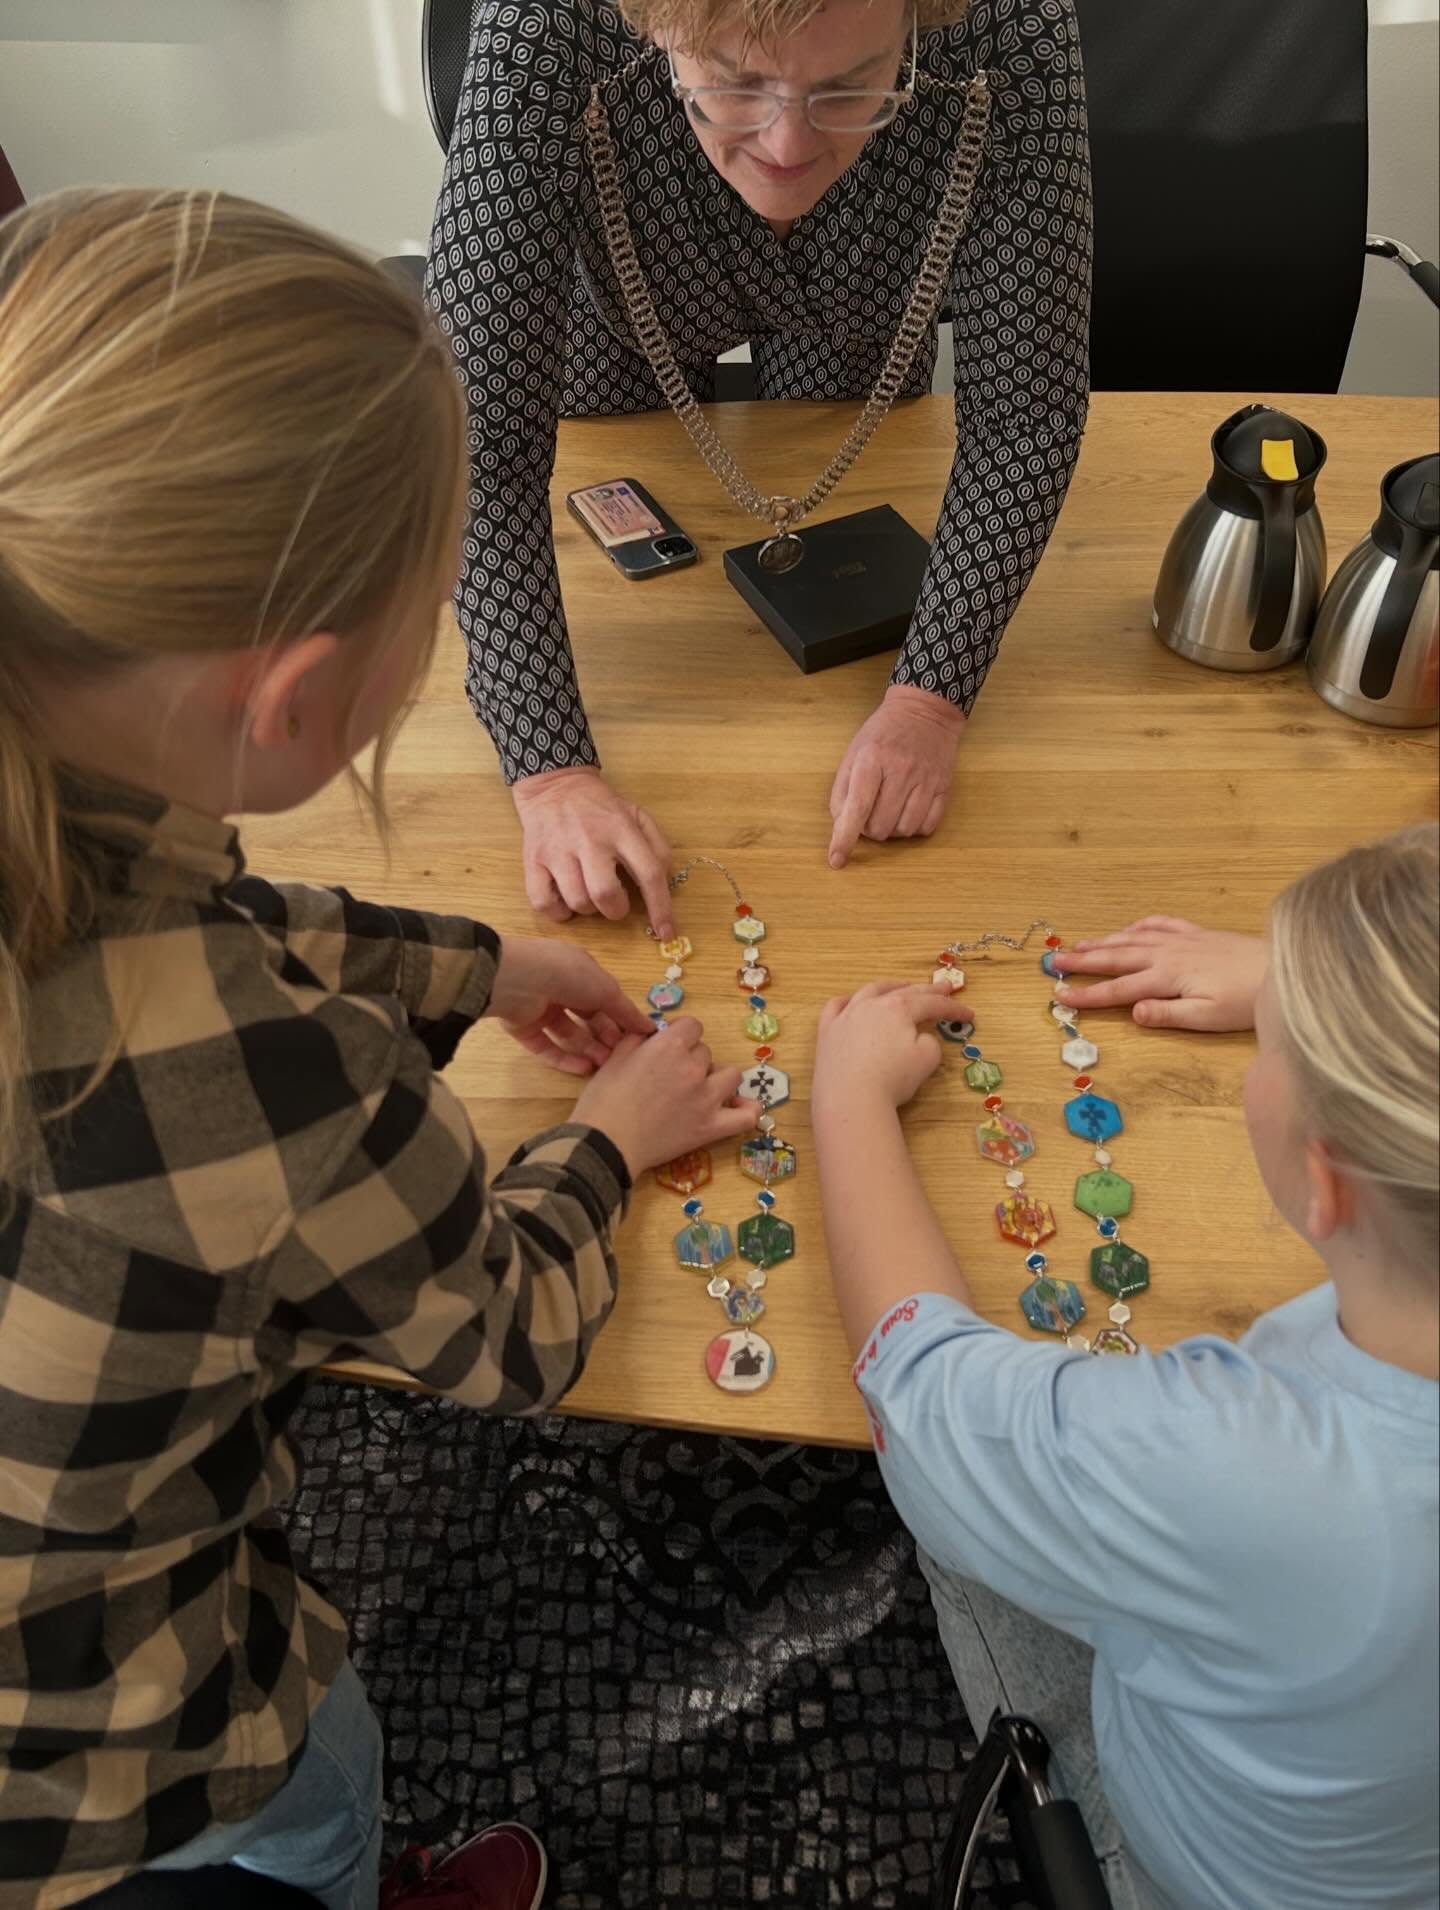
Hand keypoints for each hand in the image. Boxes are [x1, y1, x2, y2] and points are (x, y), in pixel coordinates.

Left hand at [488, 936, 655, 1075]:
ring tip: (604, 1065)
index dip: (621, 1016)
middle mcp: (559, 987)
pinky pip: (547, 1046)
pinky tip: (584, 1069)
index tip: (637, 1038)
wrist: (517, 979)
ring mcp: (540, 1007)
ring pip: (568, 1033)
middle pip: (587, 1017)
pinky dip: (564, 1058)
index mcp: (579, 970)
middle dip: (605, 1036)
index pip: (604, 996)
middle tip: (620, 1055)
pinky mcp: (523, 1028)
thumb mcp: (606, 989)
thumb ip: (626, 1010)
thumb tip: (649, 1027)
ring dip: (588, 1049)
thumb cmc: (568, 975)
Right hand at [512, 766, 673, 935]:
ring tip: (588, 893)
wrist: (555, 786)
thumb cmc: (601, 809)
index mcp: (622, 829)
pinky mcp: (533, 860)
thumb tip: (662, 883)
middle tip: (614, 902)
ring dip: (588, 909)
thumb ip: (657, 848)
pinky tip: (566, 899)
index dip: (661, 908)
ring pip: (577, 902)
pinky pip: (544, 903)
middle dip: (615, 910)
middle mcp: (589, 840)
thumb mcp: (638, 816)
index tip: (666, 932)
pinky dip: (558, 911)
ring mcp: (558, 851)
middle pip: (606, 894)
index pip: (648, 873)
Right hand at [571, 1016, 757, 1177]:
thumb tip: (652, 1033)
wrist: (605, 1144)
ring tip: (699, 1089)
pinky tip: (736, 1107)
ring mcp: (707, 1098)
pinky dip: (747, 1109)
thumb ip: (637, 1039)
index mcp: (669, 1047)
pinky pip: (747, 1116)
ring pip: (730, 1075)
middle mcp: (694, 1068)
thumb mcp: (614, 1058)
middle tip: (672, 1076)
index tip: (670, 1045)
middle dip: (690, 1059)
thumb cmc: (603, 1101)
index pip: (692, 1026)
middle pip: (705, 1052)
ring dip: (716, 1078)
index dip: (680, 1034)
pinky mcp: (711, 1127)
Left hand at [813, 981, 958, 1112]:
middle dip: (927, 990)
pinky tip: (851, 1001)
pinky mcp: (827, 1032)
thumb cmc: (893, 1078)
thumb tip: (918, 1038)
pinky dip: (846, 1001)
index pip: (932, 1004)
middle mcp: (872, 1005)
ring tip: (901, 986)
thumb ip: (929, 1042)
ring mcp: (846, 1016)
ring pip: (869, 992)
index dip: (953, 1009)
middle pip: (904, 992)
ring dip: (889, 986)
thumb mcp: (927, 1059)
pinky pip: (835, 1007)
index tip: (969, 1015)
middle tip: (944, 987)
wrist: (851, 1097)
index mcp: (899, 1009)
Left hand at [828, 686, 965, 868]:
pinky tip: (907, 809)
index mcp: (871, 760)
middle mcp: (901, 771)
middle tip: (869, 809)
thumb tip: (842, 826)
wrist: (925, 712)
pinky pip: (926, 827)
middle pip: (880, 827)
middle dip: (869, 828)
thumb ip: (842, 790)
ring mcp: (926, 780)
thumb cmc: (883, 734)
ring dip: (891, 829)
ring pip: (903, 831)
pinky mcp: (944, 788)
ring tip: (889, 808)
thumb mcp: (853, 753)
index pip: (857, 808)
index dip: (845, 838)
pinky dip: (913, 827)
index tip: (837, 860)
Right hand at [1053, 917, 1267, 1031]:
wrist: (1282, 970)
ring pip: (1133, 938)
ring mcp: (1183, 940)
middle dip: (1083, 961)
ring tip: (1078, 944)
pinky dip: (1140, 925)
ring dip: (1103, 941)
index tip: (1059, 997)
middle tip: (1054, 962)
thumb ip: (1168, 1014)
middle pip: (1117, 957)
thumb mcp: (1208, 1017)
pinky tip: (1129, 928)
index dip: (1087, 994)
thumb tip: (1132, 1011)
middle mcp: (1169, 954)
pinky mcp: (1199, 934)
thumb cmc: (1247, 1001)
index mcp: (1167, 977)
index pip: (1118, 988)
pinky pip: (1161, 924)